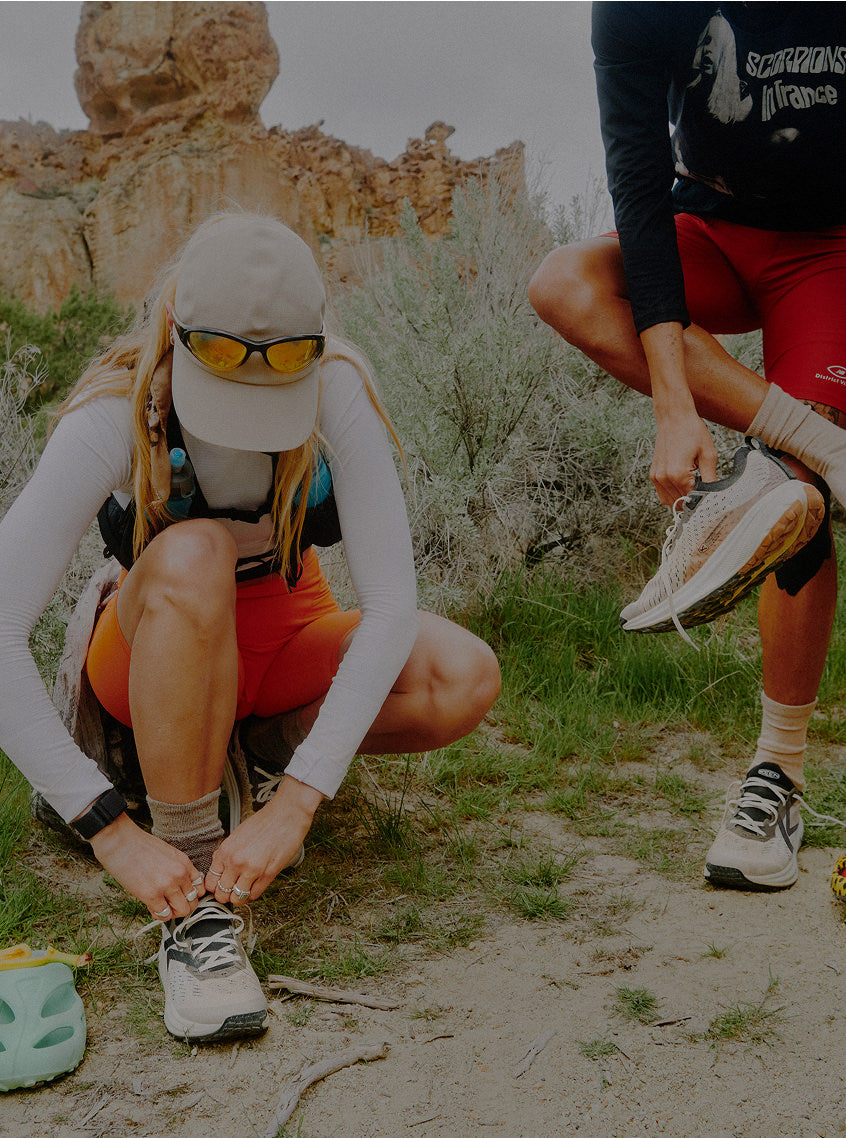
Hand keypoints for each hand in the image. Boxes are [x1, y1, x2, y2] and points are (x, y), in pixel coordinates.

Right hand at [90, 812, 206, 919]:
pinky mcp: (151, 895)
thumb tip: (180, 888)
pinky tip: (151, 907)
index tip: (180, 896)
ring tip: (161, 906)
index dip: (190, 895)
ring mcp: (167, 885)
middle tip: (170, 904)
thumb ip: (177, 870)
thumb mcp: (168, 854)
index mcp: (185, 863)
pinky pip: (164, 915)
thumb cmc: (140, 847)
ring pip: (182, 911)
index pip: (200, 888)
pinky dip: (159, 915)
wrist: (121, 842)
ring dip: (172, 912)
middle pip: (193, 902)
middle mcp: (180, 875)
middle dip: (182, 906)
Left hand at [205, 776, 322, 904]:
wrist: (286, 814)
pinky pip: (254, 895)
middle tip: (233, 889)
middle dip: (226, 895)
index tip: (221, 886)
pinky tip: (255, 885)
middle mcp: (235, 862)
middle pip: (221, 894)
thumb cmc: (263, 822)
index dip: (215, 887)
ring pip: (237, 899)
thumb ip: (226, 854)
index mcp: (225, 851)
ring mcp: (252, 869)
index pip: (210, 882)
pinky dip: (253, 894)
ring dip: (240, 897)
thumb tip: (219, 870)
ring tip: (245, 889)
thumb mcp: (237, 835)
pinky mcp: (268, 874)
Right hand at [650, 413, 718, 506]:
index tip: (711, 498)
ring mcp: (656, 477)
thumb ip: (711, 478)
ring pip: (670, 502)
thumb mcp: (708, 454)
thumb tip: (715, 495)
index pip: (692, 500)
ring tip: (694, 486)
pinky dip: (673, 494)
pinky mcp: (654, 475)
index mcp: (677, 474)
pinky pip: (663, 495)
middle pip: (680, 503)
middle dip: (693, 501)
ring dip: (682, 499)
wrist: (674, 417)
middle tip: (705, 492)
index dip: (704, 501)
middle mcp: (664, 478)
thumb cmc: (691, 431)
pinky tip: (684, 484)